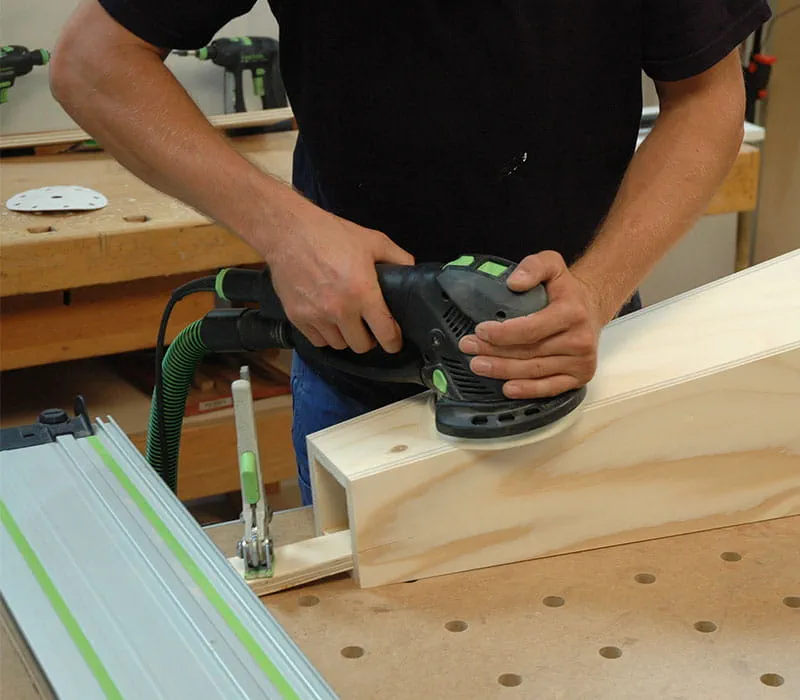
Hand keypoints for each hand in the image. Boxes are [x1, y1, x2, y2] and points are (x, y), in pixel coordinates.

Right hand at [264, 200, 413, 353]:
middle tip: (368, 325)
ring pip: (339, 345)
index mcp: (362, 292)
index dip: (394, 342)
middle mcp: (340, 309)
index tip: (394, 342)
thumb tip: (410, 272)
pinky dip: (325, 334)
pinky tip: (327, 318)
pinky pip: (317, 340)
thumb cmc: (329, 234)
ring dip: (345, 336)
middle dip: (368, 338)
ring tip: (346, 319)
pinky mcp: (297, 317)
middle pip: (361, 346)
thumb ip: (397, 258)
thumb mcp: (373, 240)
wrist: (288, 232)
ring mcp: (316, 316)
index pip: (385, 333)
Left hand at [458, 251, 604, 398]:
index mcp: (572, 313)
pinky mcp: (580, 376)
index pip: (531, 329)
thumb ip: (533, 267)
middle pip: (528, 352)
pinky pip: (550, 388)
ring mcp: (581, 361)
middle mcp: (579, 340)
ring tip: (478, 365)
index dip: (502, 333)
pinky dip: (527, 390)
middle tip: (469, 348)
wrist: (591, 308)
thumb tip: (514, 282)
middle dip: (494, 352)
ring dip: (502, 371)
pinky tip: (507, 388)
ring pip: (534, 371)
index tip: (480, 330)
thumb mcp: (552, 265)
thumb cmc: (566, 290)